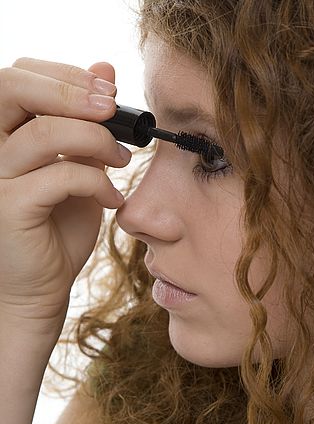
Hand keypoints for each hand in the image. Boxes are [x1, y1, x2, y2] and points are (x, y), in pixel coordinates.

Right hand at [0, 57, 130, 329]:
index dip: (65, 75)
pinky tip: (113, 198)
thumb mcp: (77, 166)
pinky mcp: (8, 207)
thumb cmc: (57, 227)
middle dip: (72, 91)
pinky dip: (96, 183)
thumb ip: (85, 123)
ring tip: (122, 161)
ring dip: (97, 141)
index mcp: (2, 132)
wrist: (41, 285)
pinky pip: (59, 177)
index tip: (109, 94)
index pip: (19, 76)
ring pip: (44, 133)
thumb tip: (104, 68)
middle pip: (12, 86)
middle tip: (112, 111)